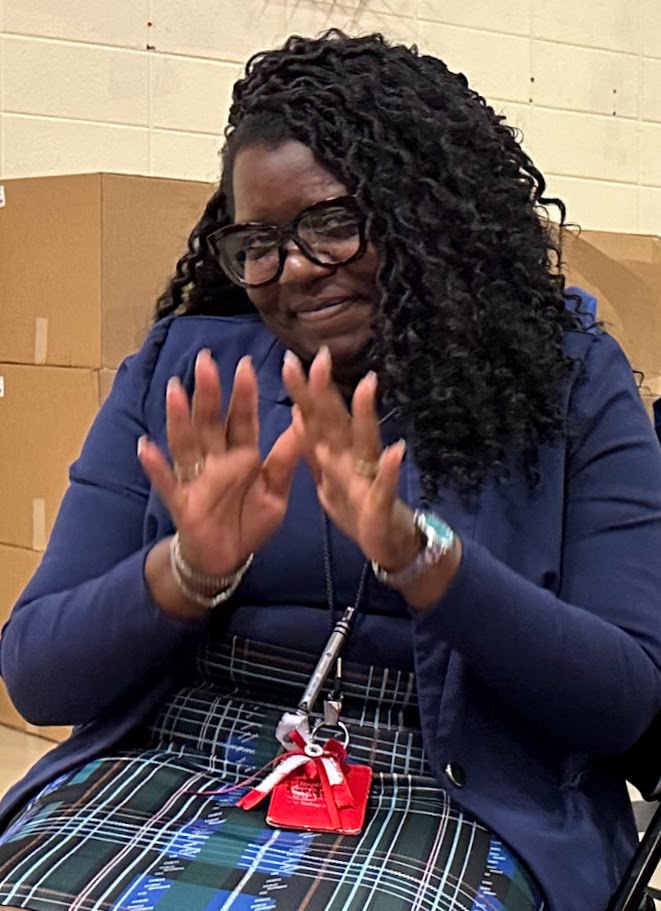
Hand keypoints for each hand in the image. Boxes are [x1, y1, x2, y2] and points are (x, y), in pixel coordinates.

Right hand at [138, 349, 301, 575]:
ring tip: (175, 391)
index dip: (244, 395)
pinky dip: (155, 465)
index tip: (246, 365)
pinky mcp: (180, 501)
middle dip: (209, 393)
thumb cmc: (249, 521)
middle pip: (211, 422)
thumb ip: (286, 460)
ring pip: (186, 442)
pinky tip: (145, 446)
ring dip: (179, 417)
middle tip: (206, 361)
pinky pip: (166, 481)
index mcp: (243, 456)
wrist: (226, 558)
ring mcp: (196, 478)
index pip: (243, 420)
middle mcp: (217, 460)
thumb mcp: (276, 492)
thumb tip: (303, 421)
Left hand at [282, 347, 420, 573]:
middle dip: (326, 391)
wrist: (388, 544)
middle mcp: (351, 459)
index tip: (289, 359)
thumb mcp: (326, 477)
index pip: (314, 418)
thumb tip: (298, 411)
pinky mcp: (381, 505)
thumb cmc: (356, 507)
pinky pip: (384, 487)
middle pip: (335, 421)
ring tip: (366, 386)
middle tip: (320, 356)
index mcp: (333, 454)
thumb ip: (312, 447)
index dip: (302, 391)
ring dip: (366, 416)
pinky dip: (390, 470)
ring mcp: (368, 479)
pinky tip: (397, 451)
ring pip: (365, 443)